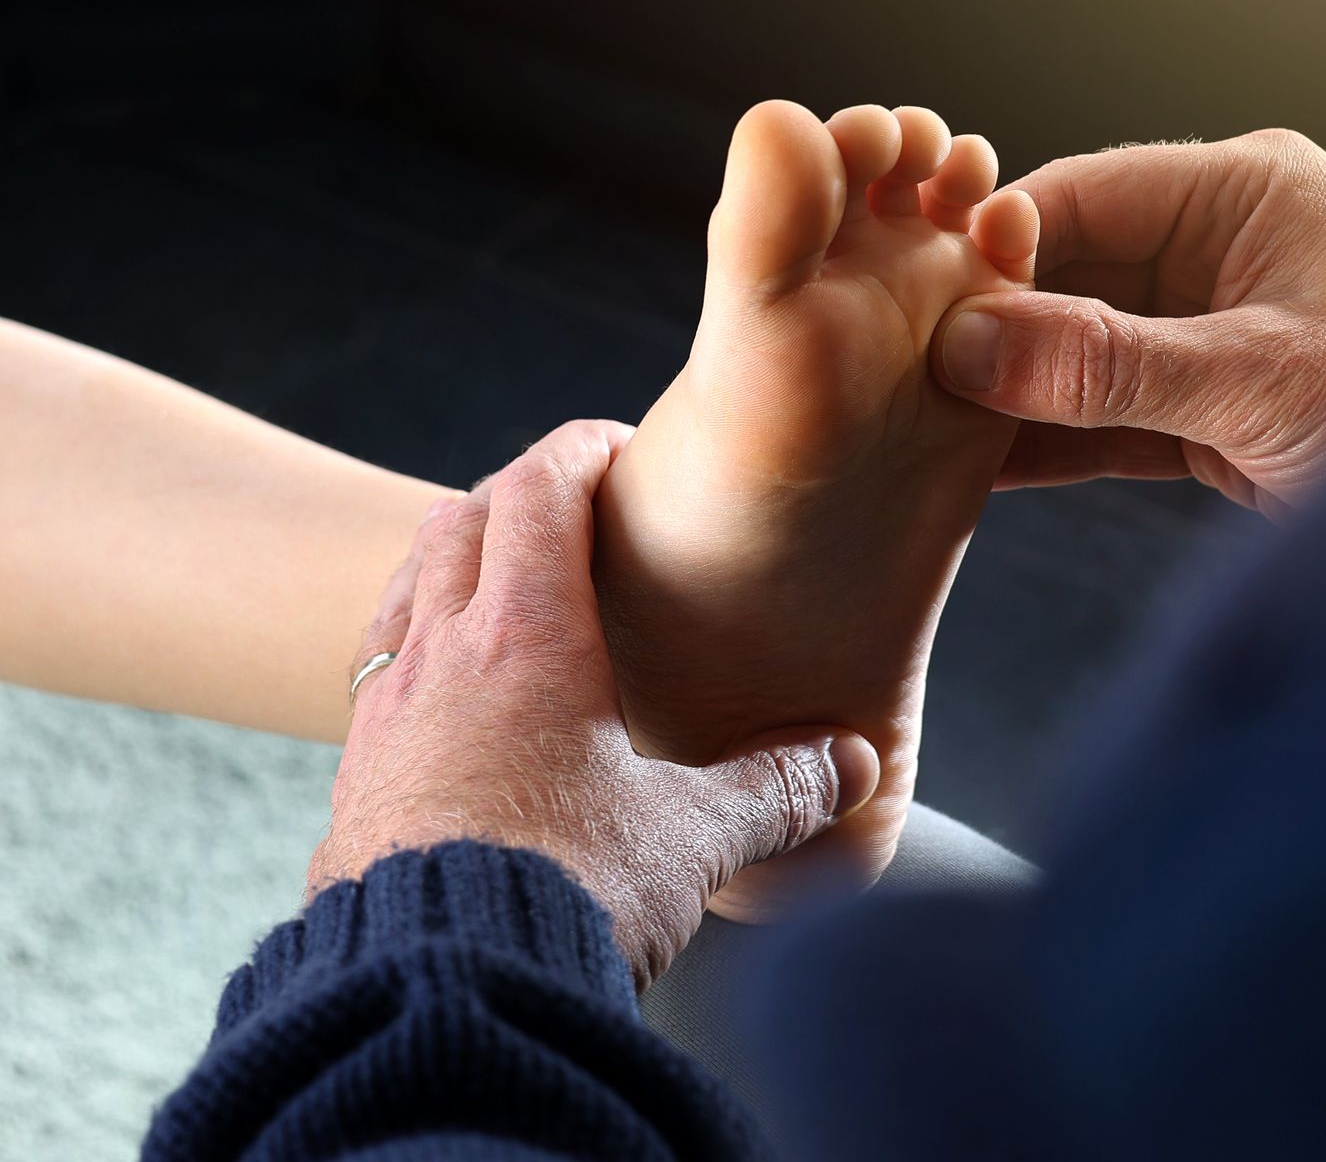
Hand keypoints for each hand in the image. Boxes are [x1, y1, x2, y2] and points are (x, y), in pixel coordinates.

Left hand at [309, 419, 879, 983]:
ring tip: (504, 585)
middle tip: (572, 511)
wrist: (436, 994)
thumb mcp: (692, 836)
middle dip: (518, 495)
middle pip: (462, 520)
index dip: (581, 450)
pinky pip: (381, 669)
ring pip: (407, 586)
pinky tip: (453, 695)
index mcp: (528, 637)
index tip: (621, 449)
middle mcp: (444, 655)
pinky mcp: (356, 778)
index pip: (540, 489)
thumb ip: (777, 789)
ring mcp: (387, 714)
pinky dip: (419, 643)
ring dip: (456, 561)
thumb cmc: (567, 894)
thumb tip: (850, 764)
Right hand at [933, 130, 1325, 516]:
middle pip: (1072, 275)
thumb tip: (973, 348)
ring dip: (1018, 390)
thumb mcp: (1257, 375)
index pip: (1087, 195)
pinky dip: (1058, 439)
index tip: (930, 299)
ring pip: (1084, 350)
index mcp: (1245, 193)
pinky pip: (1111, 414)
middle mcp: (1223, 250)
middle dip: (998, 327)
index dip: (1001, 246)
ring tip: (931, 424)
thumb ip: (1109, 362)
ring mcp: (1213, 332)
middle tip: (914, 373)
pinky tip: (987, 466)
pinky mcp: (1213, 410)